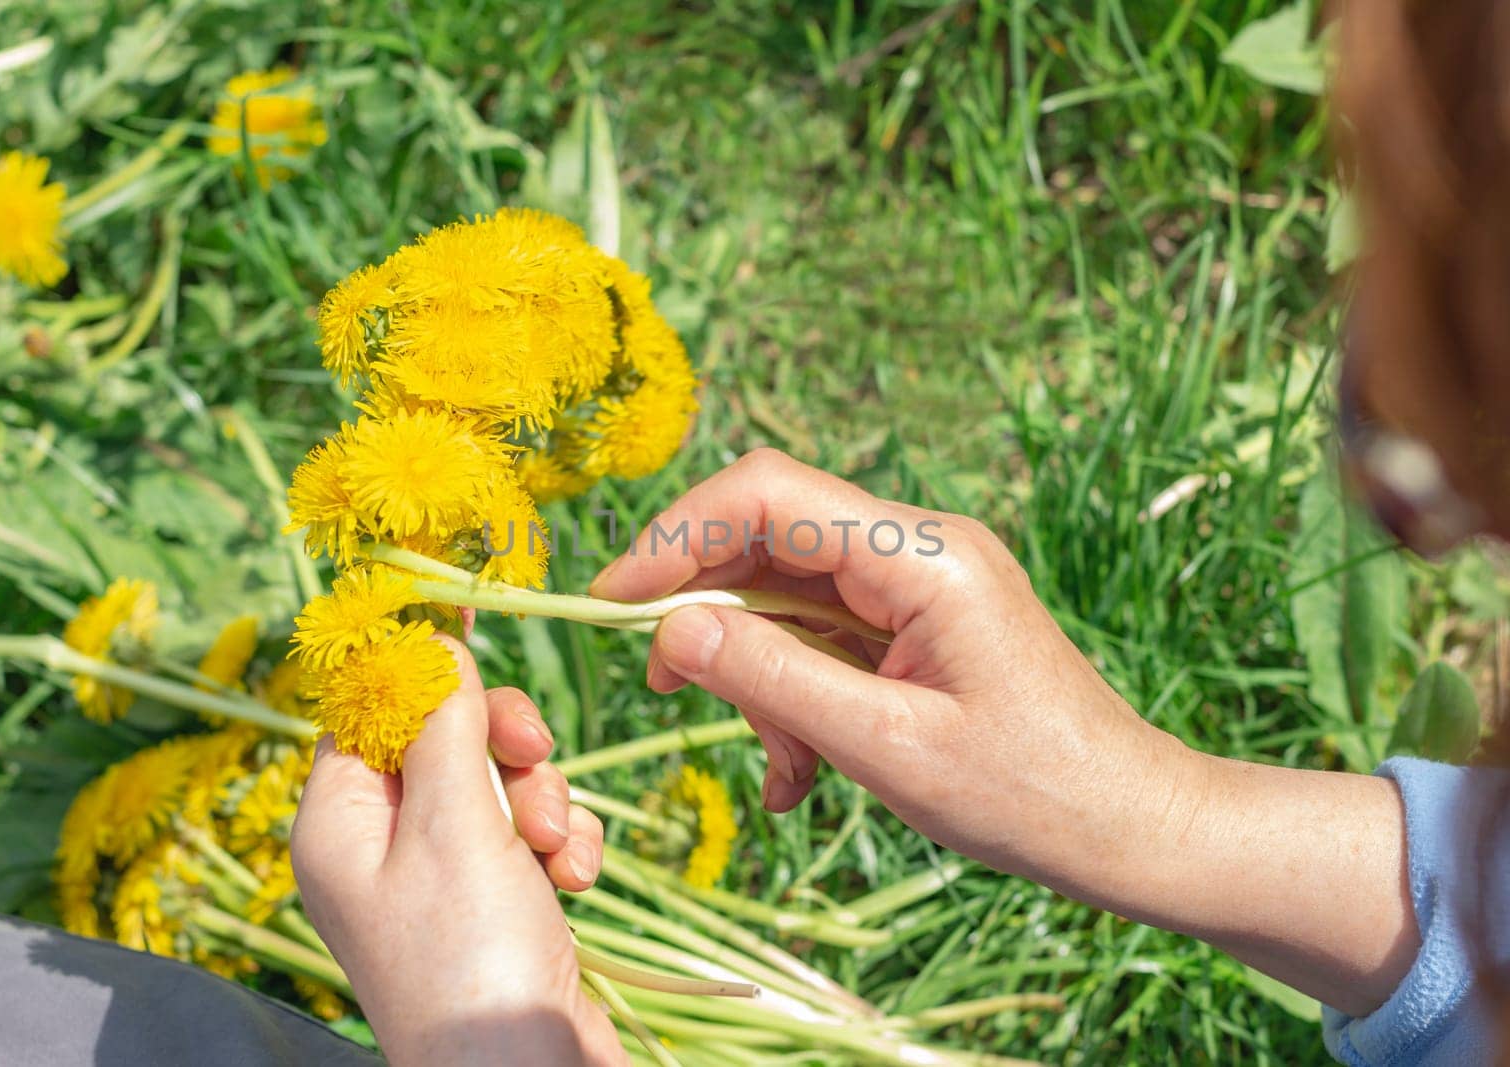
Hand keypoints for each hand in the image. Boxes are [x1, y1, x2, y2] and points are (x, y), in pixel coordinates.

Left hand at [291, 637, 622, 1065]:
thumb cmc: (470, 957)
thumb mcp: (452, 822)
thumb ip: (443, 724)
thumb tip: (431, 642)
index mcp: (338, 824)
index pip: (367, 710)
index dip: (418, 665)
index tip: (467, 609)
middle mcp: (381, 848)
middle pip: (444, 738)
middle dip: (501, 743)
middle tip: (531, 754)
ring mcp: (442, 878)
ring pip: (500, 781)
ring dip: (543, 798)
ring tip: (554, 850)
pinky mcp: (499, 902)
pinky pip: (533, 831)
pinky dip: (561, 844)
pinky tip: (574, 880)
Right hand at [592, 449, 1416, 1014]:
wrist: (1130, 828)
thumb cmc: (1028, 794)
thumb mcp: (885, 746)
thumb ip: (772, 680)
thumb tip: (671, 629)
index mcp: (923, 555)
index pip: (767, 493)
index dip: (676, 535)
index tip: (614, 602)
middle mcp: (919, 546)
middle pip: (769, 537)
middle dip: (708, 610)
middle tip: (663, 684)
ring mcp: (920, 581)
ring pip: (788, 594)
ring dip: (758, 673)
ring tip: (779, 767)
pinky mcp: (919, 620)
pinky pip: (824, 635)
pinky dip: (795, 694)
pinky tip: (800, 773)